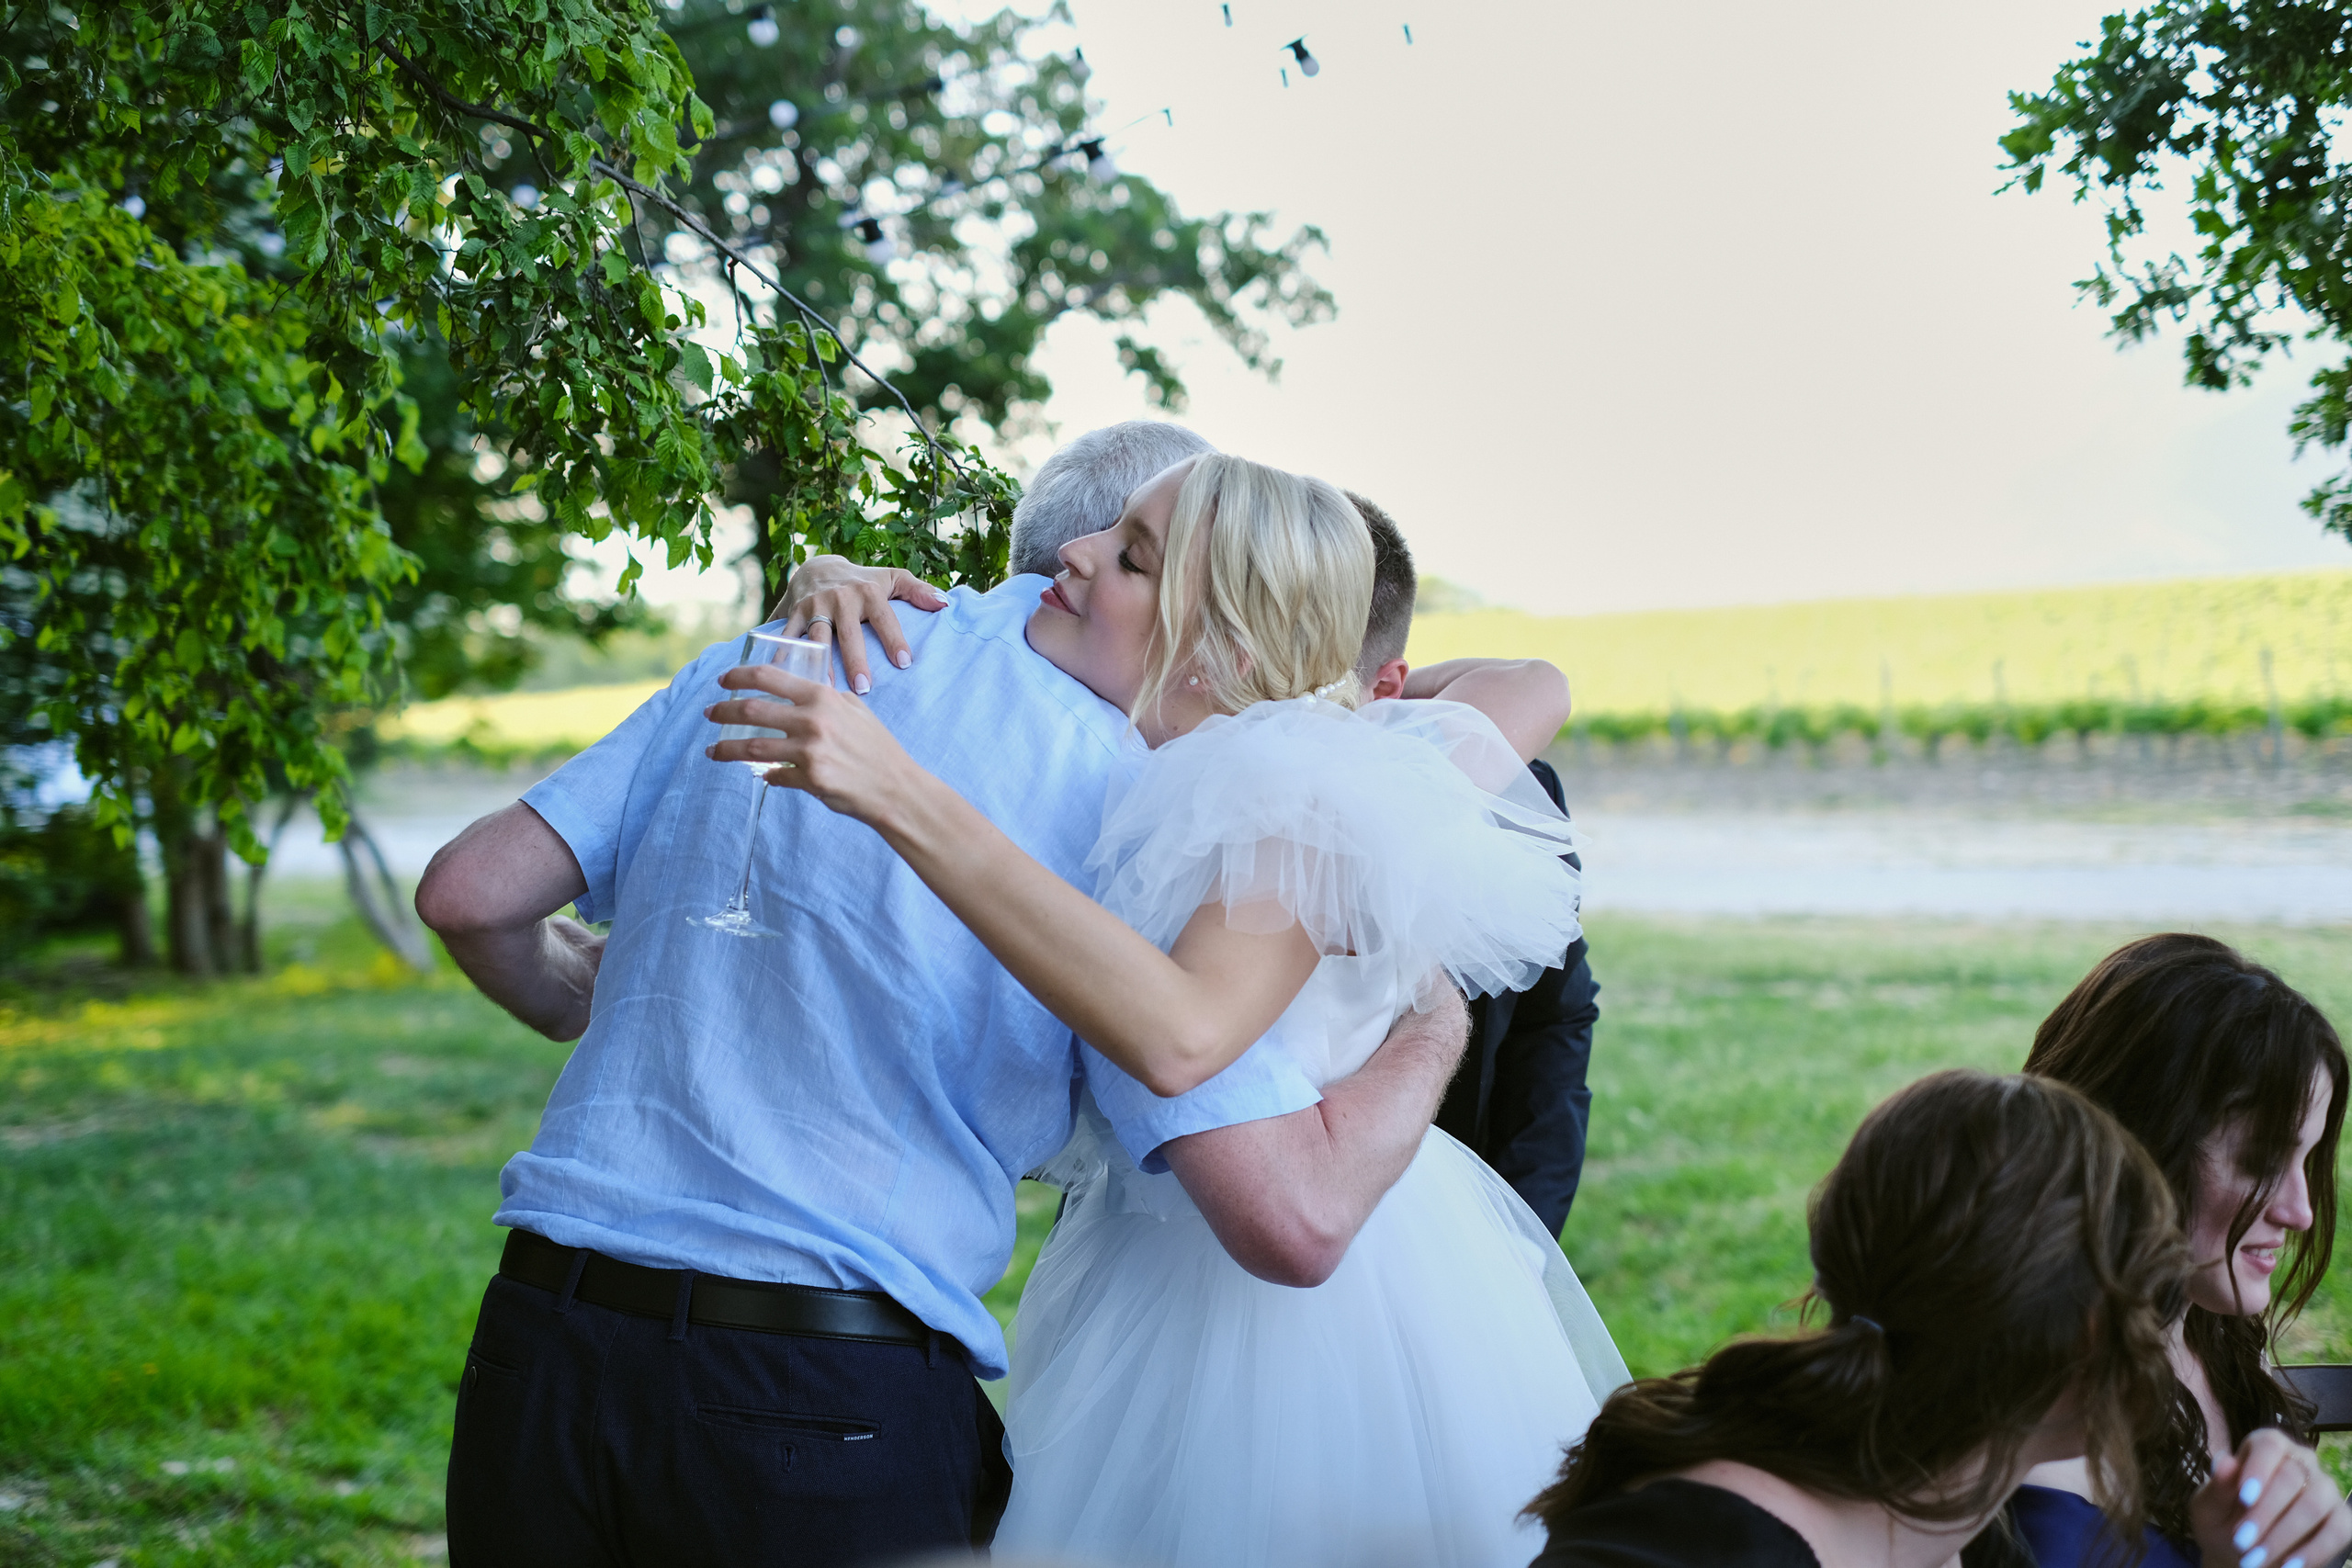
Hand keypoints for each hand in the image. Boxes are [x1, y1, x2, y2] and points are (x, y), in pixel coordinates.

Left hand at [705, 666, 931, 832]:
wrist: (895, 787)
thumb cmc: (877, 747)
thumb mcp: (855, 709)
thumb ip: (827, 697)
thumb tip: (800, 691)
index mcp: (821, 697)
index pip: (768, 678)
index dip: (738, 676)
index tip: (722, 681)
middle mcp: (812, 721)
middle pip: (751, 709)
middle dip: (722, 711)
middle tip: (709, 713)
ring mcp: (809, 752)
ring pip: (752, 746)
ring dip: (726, 748)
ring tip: (712, 751)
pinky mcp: (809, 779)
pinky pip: (775, 776)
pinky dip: (766, 775)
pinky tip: (761, 775)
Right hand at [773, 555, 947, 695]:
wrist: (819, 567)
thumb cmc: (864, 581)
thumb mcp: (892, 578)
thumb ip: (918, 590)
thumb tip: (944, 604)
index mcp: (868, 592)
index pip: (885, 618)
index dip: (894, 639)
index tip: (904, 663)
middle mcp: (841, 598)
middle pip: (849, 633)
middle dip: (855, 660)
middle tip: (864, 688)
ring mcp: (815, 605)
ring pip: (818, 638)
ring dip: (822, 664)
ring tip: (827, 690)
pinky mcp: (794, 612)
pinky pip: (788, 635)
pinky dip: (785, 654)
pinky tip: (785, 676)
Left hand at [2191, 1428, 2351, 1567]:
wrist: (2242, 1550)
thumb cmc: (2222, 1519)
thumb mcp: (2209, 1506)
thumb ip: (2217, 1486)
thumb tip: (2224, 1461)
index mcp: (2265, 1446)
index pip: (2269, 1445)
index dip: (2258, 1469)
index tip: (2244, 1498)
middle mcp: (2301, 1461)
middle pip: (2292, 1476)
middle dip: (2265, 1513)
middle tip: (2240, 1542)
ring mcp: (2325, 1489)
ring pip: (2315, 1503)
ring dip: (2284, 1535)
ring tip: (2255, 1560)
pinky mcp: (2341, 1518)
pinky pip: (2338, 1531)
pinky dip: (2314, 1551)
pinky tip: (2289, 1567)